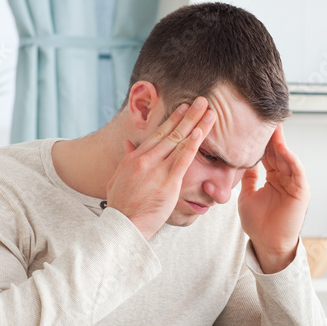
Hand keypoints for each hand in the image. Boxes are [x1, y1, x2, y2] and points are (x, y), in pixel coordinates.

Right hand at [106, 98, 215, 239]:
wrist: (124, 225)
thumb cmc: (122, 206)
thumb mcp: (117, 178)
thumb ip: (126, 159)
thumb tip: (128, 143)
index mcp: (135, 157)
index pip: (157, 134)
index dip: (172, 119)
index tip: (183, 108)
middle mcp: (146, 158)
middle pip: (171, 132)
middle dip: (188, 115)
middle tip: (201, 100)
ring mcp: (157, 169)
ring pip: (179, 140)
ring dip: (196, 124)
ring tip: (208, 111)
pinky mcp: (168, 182)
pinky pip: (183, 158)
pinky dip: (193, 143)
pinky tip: (201, 131)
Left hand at [237, 124, 309, 272]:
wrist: (267, 244)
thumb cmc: (257, 224)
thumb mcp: (247, 195)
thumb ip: (247, 178)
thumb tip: (239, 162)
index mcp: (273, 178)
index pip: (267, 154)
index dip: (261, 140)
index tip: (252, 123)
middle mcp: (285, 178)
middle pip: (278, 152)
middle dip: (271, 135)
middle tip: (264, 116)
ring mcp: (294, 183)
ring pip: (287, 158)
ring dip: (281, 142)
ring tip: (273, 126)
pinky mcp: (301, 191)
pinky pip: (296, 171)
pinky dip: (291, 159)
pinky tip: (283, 147)